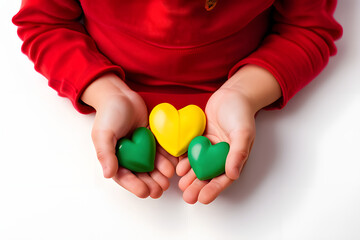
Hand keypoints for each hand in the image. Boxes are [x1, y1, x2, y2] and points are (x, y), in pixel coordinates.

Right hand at [82, 73, 176, 198]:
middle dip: (151, 183)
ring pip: (153, 166)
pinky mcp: (153, 141)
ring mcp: (142, 149)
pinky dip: (168, 158)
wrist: (122, 96)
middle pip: (141, 175)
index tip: (145, 192)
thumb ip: (105, 153)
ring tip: (168, 178)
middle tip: (160, 190)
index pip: (125, 177)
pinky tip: (174, 164)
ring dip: (161, 173)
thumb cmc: (109, 114)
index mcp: (115, 158)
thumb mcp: (103, 134)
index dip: (135, 186)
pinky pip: (161, 152)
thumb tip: (108, 174)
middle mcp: (129, 157)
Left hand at [176, 88, 254, 203]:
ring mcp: (210, 147)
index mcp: (234, 157)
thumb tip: (233, 173)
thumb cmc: (241, 112)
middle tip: (188, 197)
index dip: (214, 190)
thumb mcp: (243, 132)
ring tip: (181, 186)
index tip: (203, 199)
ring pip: (199, 166)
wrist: (232, 94)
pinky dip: (185, 160)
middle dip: (198, 187)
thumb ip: (239, 152)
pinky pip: (191, 152)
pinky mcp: (200, 139)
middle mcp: (221, 155)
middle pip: (209, 175)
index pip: (224, 178)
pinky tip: (178, 167)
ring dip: (190, 177)